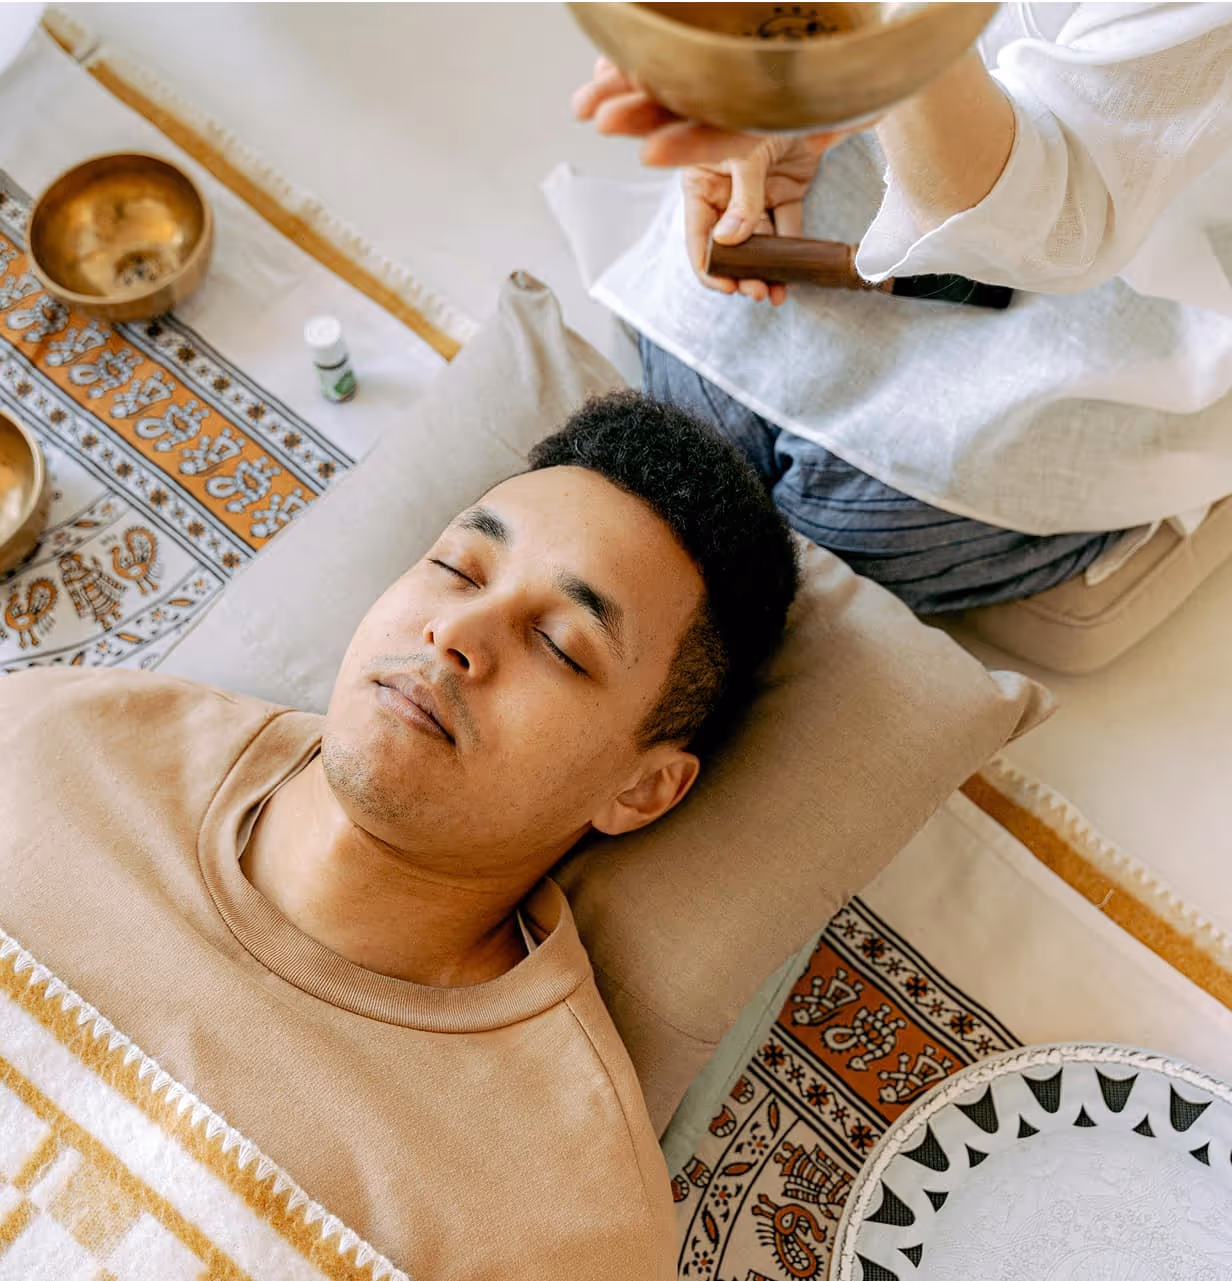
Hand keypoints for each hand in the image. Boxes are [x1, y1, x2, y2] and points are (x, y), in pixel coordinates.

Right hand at [572, 57, 861, 302]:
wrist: (815, 84)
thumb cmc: (762, 107)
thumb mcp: (746, 151)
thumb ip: (741, 199)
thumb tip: (730, 242)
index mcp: (702, 184)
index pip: (698, 237)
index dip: (710, 266)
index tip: (727, 285)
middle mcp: (726, 194)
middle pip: (729, 247)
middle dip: (741, 273)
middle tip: (755, 292)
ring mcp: (758, 195)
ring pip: (759, 243)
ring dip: (766, 271)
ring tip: (773, 294)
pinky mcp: (788, 192)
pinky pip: (788, 230)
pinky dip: (792, 254)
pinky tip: (794, 276)